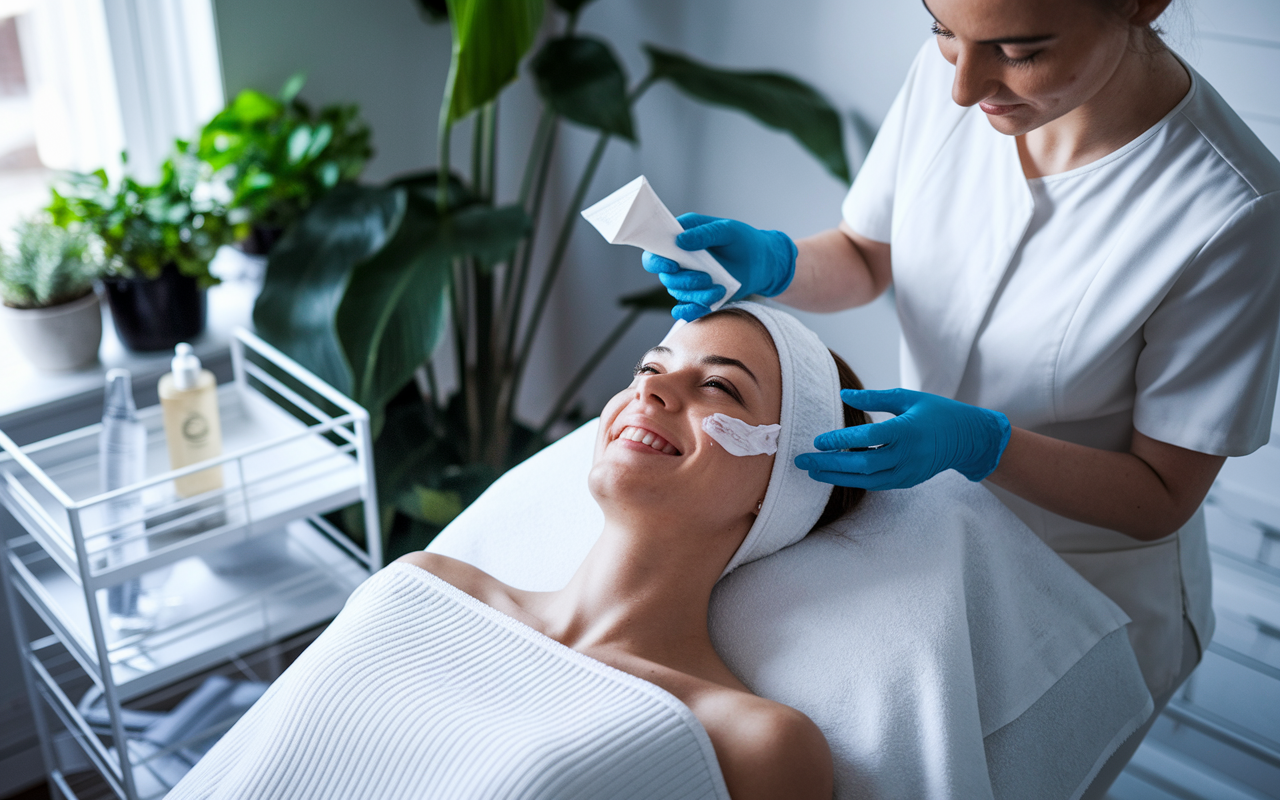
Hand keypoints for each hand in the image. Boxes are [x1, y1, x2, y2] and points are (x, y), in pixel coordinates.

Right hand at [642, 213, 797, 320]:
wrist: (762, 263)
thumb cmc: (744, 240)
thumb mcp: (728, 230)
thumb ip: (705, 232)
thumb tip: (681, 241)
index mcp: (680, 240)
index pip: (654, 253)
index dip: (656, 260)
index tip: (672, 264)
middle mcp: (680, 262)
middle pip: (666, 277)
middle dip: (684, 280)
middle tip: (706, 277)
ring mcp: (688, 281)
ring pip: (678, 294)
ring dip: (697, 295)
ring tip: (720, 289)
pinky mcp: (698, 298)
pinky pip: (685, 311)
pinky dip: (692, 311)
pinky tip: (707, 305)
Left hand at [794, 389, 1011, 489]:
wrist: (967, 439)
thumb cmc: (936, 412)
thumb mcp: (907, 398)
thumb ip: (875, 398)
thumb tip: (843, 395)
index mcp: (907, 430)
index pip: (868, 437)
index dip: (841, 440)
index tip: (818, 440)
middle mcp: (907, 455)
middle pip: (861, 464)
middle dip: (829, 464)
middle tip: (802, 461)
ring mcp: (907, 472)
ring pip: (865, 480)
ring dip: (836, 477)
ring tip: (812, 471)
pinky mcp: (906, 481)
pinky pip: (875, 483)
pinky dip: (854, 480)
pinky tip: (835, 474)